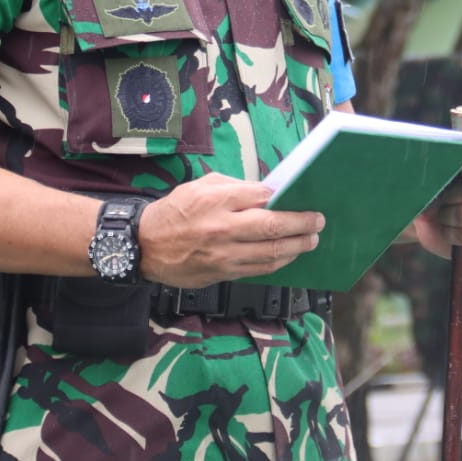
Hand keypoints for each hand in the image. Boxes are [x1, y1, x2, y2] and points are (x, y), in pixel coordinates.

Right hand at [136, 172, 324, 287]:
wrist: (143, 246)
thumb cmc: (173, 212)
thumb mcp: (199, 186)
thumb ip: (234, 188)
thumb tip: (265, 194)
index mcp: (216, 200)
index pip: (262, 198)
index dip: (286, 200)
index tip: (301, 198)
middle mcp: (222, 228)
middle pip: (273, 227)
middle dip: (302, 224)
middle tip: (318, 221)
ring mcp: (223, 255)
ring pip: (270, 254)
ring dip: (296, 247)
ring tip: (311, 240)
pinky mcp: (221, 274)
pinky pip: (258, 270)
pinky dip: (278, 263)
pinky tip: (288, 255)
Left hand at [411, 151, 461, 258]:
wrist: (440, 222)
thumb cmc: (447, 190)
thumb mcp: (449, 172)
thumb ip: (456, 160)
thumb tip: (459, 151)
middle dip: (448, 197)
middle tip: (440, 199)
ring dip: (446, 216)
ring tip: (443, 214)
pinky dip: (451, 233)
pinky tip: (449, 229)